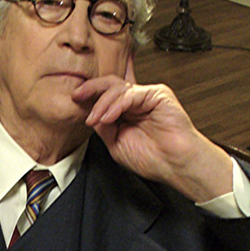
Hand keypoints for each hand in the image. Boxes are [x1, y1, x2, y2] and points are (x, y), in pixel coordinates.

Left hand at [71, 60, 232, 202]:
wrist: (175, 165)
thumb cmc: (153, 158)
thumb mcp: (116, 144)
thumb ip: (103, 128)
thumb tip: (90, 115)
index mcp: (126, 111)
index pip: (106, 94)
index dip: (90, 93)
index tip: (74, 98)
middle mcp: (135, 101)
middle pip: (109, 85)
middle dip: (90, 89)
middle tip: (77, 95)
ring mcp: (147, 96)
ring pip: (117, 88)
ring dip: (102, 104)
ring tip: (95, 119)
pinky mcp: (158, 94)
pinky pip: (130, 94)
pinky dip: (116, 105)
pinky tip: (109, 118)